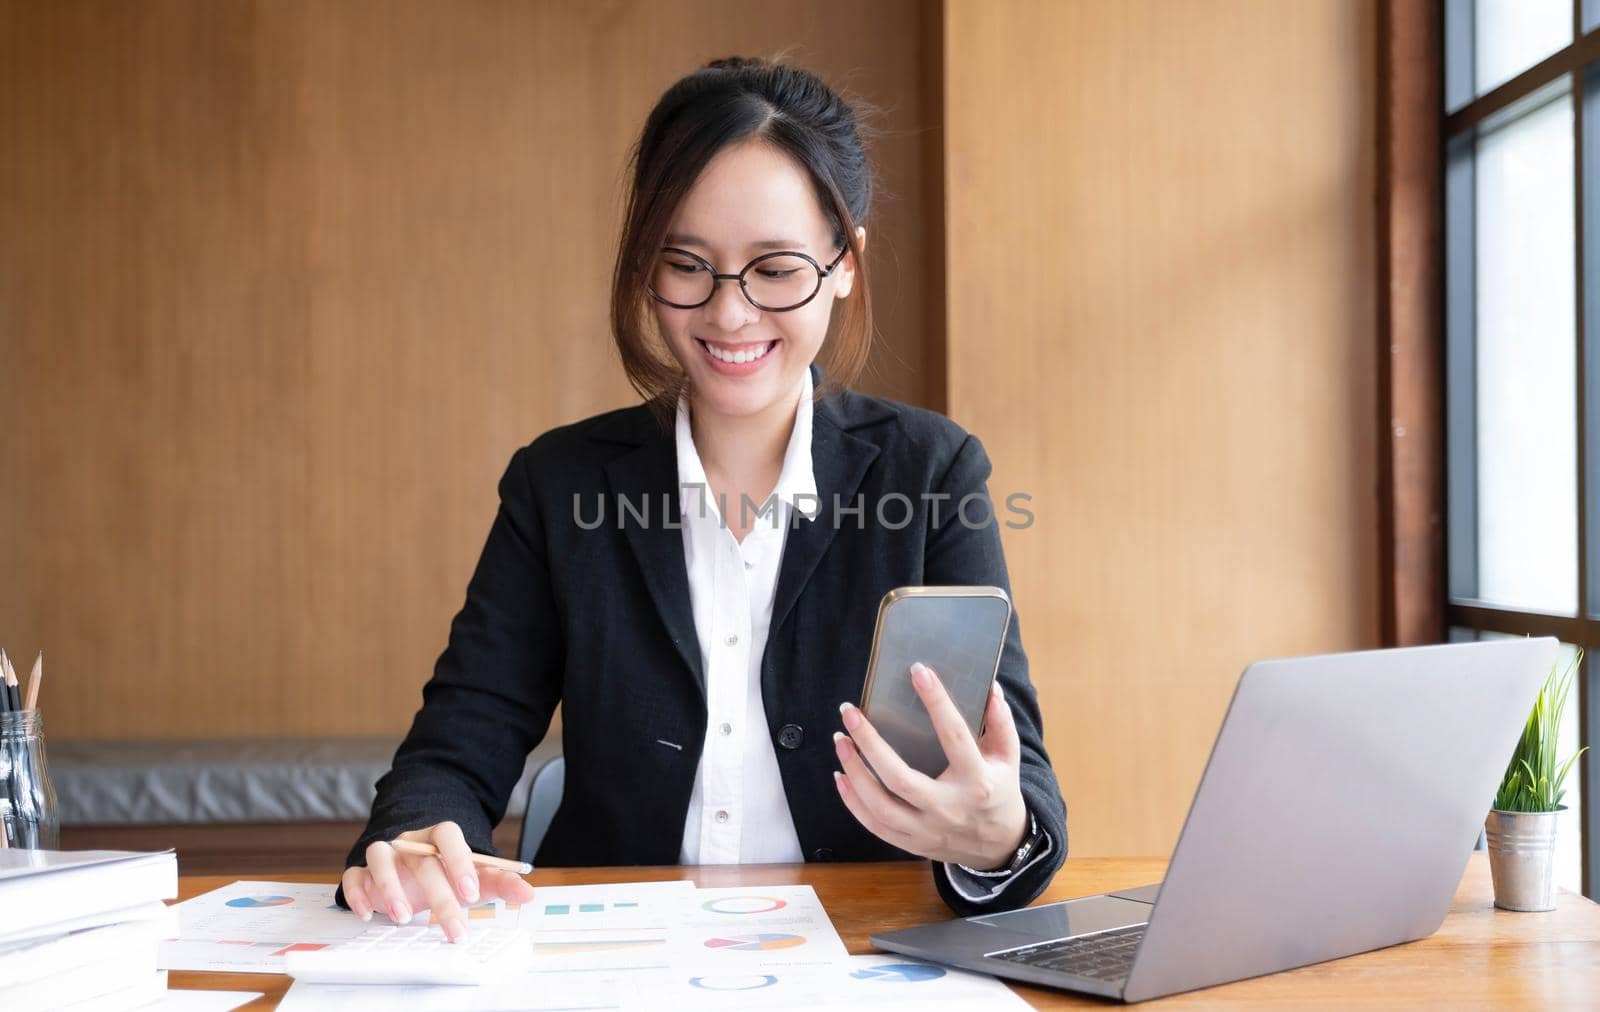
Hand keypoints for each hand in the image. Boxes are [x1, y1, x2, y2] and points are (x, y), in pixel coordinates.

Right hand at [340, 821, 535, 942]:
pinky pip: (353, 874)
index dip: (459, 860)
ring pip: (380, 856)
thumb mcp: (474, 879)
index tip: (472, 892)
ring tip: (405, 918)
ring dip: (390, 887)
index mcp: (438, 837)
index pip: (448, 834)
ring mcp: (385, 854)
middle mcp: (410, 841)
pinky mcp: (362, 872)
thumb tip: (528, 893)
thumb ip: (501, 883)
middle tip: (454, 929)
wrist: (413, 871)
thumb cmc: (446, 875)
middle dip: (439, 896)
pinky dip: (357, 892)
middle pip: (422, 859)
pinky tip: (369, 913)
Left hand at [834, 663, 1028, 870]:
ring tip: (840, 740)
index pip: (954, 736)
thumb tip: (989, 686)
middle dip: (869, 743)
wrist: (1000, 847)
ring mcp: (927, 830)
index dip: (937, 702)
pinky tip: (841, 776)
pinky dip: (853, 801)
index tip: (918, 672)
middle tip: (850, 712)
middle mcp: (949, 808)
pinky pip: (875, 825)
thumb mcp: (1008, 758)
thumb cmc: (1000, 793)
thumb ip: (1000, 723)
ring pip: (880, 805)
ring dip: (854, 771)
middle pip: (900, 778)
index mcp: (977, 782)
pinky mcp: (912, 842)